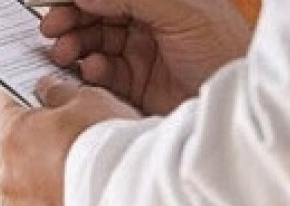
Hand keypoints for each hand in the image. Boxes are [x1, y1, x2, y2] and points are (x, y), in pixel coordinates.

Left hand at [0, 76, 139, 205]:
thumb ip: (60, 93)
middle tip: (79, 142)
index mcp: (13, 135)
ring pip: (34, 188)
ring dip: (53, 181)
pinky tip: (93, 203)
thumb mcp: (89, 100)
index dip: (29, 103)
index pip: (10, 109)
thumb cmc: (108, 144)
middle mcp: (10, 176)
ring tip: (91, 178)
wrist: (132, 205)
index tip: (44, 101)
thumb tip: (47, 89)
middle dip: (44, 146)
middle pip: (21, 152)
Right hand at [40, 0, 250, 114]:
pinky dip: (92, 71)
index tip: (52, 1)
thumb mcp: (182, 11)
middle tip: (52, 29)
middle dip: (71, 20)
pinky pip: (104, 76)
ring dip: (76, 46)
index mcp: (160, 2)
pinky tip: (91, 69)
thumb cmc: (226, 52)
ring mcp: (142, 57)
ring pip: (95, 45)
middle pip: (97, 17)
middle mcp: (149, 25)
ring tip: (65, 52)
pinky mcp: (138, 88)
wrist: (238, 109)